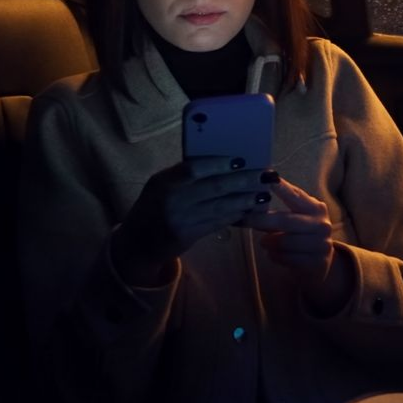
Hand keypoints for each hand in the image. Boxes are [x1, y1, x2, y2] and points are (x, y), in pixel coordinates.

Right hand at [113, 156, 272, 285]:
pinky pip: (218, 223)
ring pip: (220, 207)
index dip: (220, 163)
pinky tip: (249, 210)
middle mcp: (171, 199)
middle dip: (244, 181)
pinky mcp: (188, 236)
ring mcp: (180, 219)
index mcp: (164, 180)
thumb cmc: (153, 205)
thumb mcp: (161, 185)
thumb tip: (223, 162)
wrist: (137, 242)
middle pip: (214, 187)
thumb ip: (184, 175)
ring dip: (245, 200)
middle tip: (266, 176)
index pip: (195, 167)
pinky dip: (236, 216)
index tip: (242, 160)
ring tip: (263, 194)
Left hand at [244, 179, 353, 314]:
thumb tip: (249, 205)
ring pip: (283, 242)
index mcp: (315, 208)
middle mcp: (321, 224)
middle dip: (261, 219)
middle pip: (285, 220)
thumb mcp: (293, 219)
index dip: (280, 187)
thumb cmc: (299, 234)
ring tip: (264, 241)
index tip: (265, 176)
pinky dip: (275, 256)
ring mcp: (321, 244)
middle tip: (245, 219)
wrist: (319, 262)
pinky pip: (286, 258)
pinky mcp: (317, 262)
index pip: (295, 195)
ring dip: (268, 242)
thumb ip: (274, 211)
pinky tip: (273, 253)